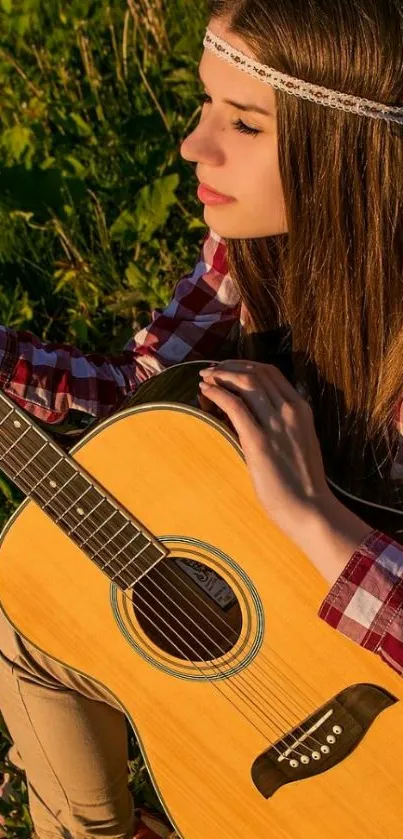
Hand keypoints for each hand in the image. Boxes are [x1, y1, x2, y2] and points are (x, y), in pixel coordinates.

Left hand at [198, 360, 332, 538]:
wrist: (311, 509)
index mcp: (302, 409)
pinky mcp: (258, 441)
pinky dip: (217, 393)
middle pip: (256, 372)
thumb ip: (283, 424)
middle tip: (211, 371)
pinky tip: (206, 392)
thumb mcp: (299, 442)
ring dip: (221, 375)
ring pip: (245, 382)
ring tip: (205, 378)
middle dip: (229, 367)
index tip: (228, 368)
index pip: (271, 373)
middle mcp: (290, 410)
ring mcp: (276, 424)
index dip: (246, 365)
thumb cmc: (302, 483)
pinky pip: (234, 406)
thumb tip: (254, 414)